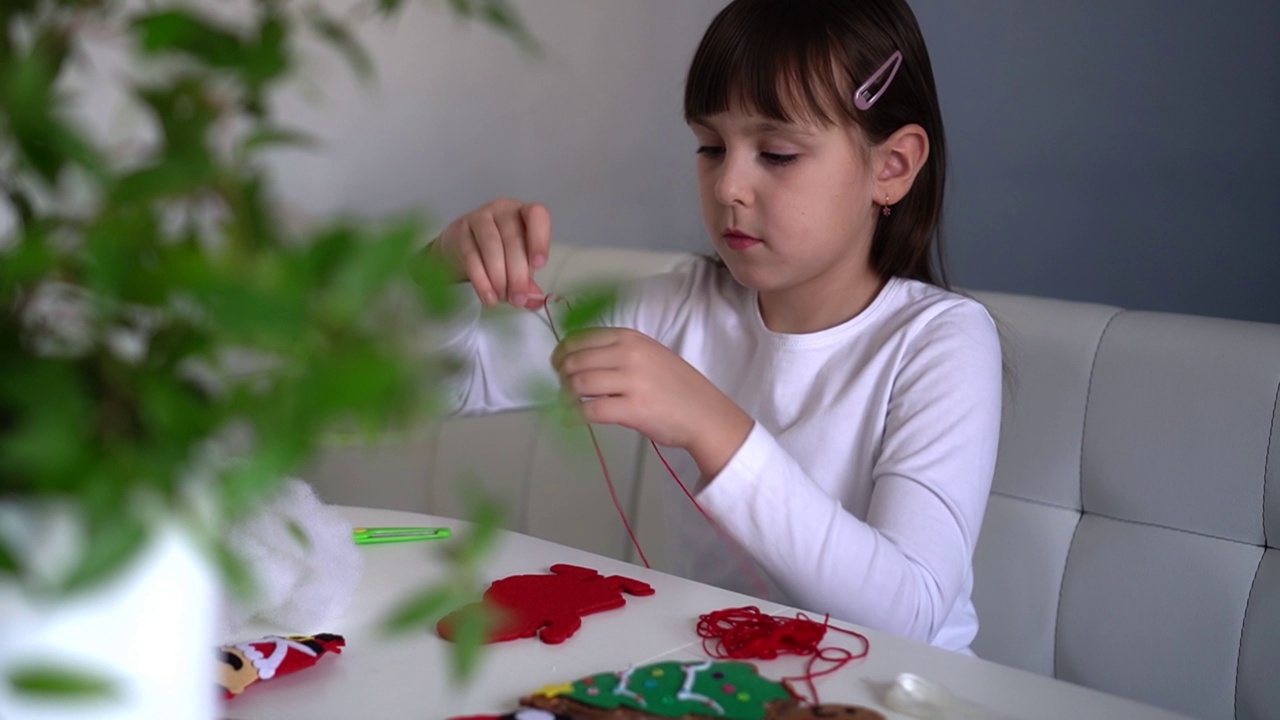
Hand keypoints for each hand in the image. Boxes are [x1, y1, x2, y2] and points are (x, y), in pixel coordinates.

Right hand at [429, 198, 550, 308]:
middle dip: (517, 274)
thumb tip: (537, 301)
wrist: (460, 246)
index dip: (540, 239)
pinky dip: (481, 280)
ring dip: (499, 277)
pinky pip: (471, 256)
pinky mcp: (460, 230)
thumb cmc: (498, 251)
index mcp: (524, 214)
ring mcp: (479, 217)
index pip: (537, 215)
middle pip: (513, 239)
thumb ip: (528, 281)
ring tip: (503, 298)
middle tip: (518, 299)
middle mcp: (503, 210)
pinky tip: (489, 297)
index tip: (539, 266)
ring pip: (491, 246)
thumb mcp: (517, 263)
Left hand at [551, 328, 753, 478]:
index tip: (557, 364)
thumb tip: (578, 359)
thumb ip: (618, 352)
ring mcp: (631, 381)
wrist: (705, 414)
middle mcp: (629, 354)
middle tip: (562, 387)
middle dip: (561, 376)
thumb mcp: (650, 355)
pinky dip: (574, 417)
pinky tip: (572, 420)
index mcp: (631, 338)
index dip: (562, 352)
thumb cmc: (677, 387)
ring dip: (566, 396)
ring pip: (579, 384)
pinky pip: (590, 411)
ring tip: (567, 404)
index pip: (581, 338)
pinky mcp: (632, 409)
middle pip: (575, 361)